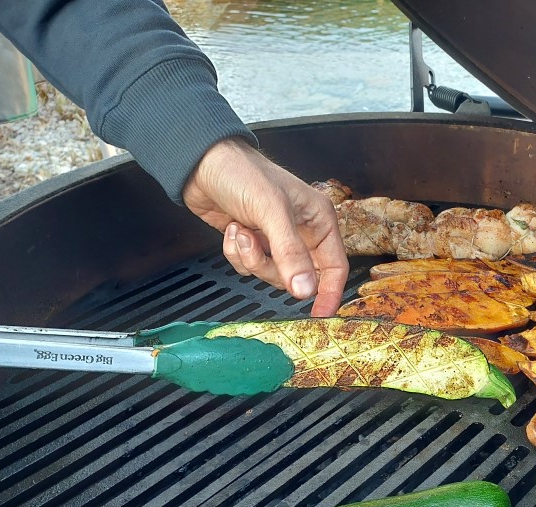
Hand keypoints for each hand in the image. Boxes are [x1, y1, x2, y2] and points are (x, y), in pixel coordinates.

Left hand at [181, 138, 348, 315]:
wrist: (200, 162)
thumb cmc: (243, 173)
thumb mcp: (271, 212)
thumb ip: (290, 253)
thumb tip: (306, 291)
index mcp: (319, 220)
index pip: (334, 266)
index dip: (329, 292)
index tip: (320, 315)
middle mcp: (301, 232)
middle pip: (299, 276)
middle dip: (274, 268)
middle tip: (257, 248)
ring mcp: (275, 239)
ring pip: (272, 274)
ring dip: (251, 258)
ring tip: (240, 231)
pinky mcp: (253, 243)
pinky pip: (250, 267)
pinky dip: (236, 253)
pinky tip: (232, 229)